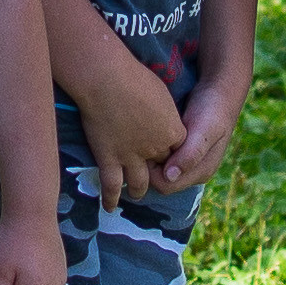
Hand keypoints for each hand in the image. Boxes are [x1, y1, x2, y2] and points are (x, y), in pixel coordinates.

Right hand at [70, 50, 185, 211]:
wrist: (107, 80)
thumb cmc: (135, 78)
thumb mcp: (160, 93)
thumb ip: (163, 111)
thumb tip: (159, 113)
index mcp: (173, 133)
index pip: (178, 152)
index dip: (171, 153)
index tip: (165, 152)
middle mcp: (156, 149)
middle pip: (160, 169)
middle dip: (157, 173)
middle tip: (152, 176)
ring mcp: (132, 157)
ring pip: (139, 183)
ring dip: (138, 190)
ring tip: (135, 194)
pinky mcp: (109, 159)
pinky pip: (112, 185)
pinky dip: (111, 198)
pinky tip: (110, 207)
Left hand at [151, 80, 245, 194]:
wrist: (218, 92)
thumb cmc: (211, 110)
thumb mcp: (205, 130)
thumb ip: (191, 153)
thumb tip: (170, 176)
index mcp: (200, 172)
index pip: (165, 186)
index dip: (151, 172)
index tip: (145, 149)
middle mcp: (191, 172)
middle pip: (158, 181)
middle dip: (148, 166)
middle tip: (142, 141)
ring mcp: (185, 162)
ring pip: (157, 170)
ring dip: (149, 157)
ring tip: (144, 137)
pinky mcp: (178, 151)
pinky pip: (160, 159)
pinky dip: (152, 149)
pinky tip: (149, 135)